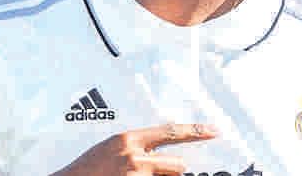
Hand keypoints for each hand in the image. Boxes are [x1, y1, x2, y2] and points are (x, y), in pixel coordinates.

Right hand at [51, 123, 218, 175]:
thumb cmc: (87, 169)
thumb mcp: (111, 148)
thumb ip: (135, 147)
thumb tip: (157, 152)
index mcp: (129, 139)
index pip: (171, 132)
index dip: (195, 131)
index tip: (214, 131)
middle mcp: (134, 157)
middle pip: (176, 165)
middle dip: (174, 172)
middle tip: (162, 173)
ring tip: (135, 175)